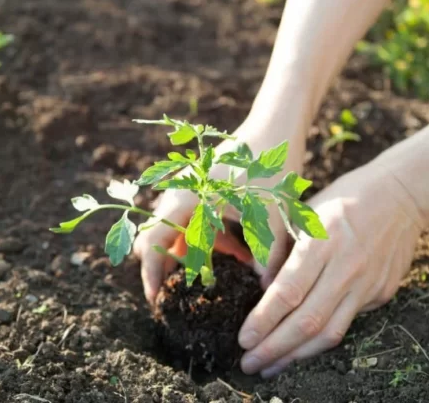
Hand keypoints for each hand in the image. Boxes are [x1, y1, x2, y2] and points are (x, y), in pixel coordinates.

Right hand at [133, 118, 306, 303]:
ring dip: (195, 254)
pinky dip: (208, 239)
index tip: (156, 302)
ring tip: (225, 270)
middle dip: (170, 269)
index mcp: (184, 200)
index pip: (151, 245)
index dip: (151, 276)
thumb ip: (266, 257)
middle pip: (158, 240)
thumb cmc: (269, 168)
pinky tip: (239, 249)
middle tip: (184, 296)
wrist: (277, 126)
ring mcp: (187, 190)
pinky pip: (194, 221)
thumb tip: (266, 292)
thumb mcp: (270, 216)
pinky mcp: (201, 188)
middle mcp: (178, 194)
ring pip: (178, 232)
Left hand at [237, 161, 427, 376]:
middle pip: (307, 321)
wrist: (401, 195)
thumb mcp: (303, 212)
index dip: (264, 320)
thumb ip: (280, 250)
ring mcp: (367, 284)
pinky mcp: (381, 294)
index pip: (288, 292)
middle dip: (274, 348)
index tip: (244, 339)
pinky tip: (300, 349)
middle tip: (249, 364)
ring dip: (297, 356)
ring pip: (329, 332)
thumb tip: (263, 288)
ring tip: (271, 368)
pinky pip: (346, 324)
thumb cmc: (342, 199)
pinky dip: (320, 341)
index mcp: (321, 242)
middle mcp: (345, 268)